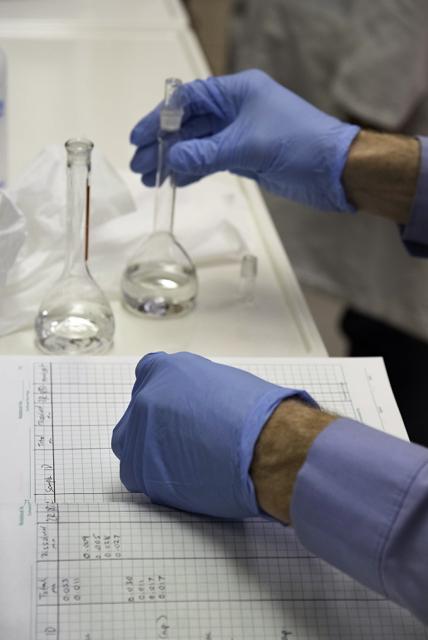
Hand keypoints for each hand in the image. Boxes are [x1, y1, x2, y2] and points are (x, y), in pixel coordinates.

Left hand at [111, 352, 313, 518]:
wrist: (266, 446)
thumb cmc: (258, 415)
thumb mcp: (226, 382)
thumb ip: (199, 390)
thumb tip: (200, 406)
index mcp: (167, 369)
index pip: (149, 374)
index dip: (164, 395)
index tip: (176, 409)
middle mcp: (147, 396)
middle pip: (138, 412)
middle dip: (156, 425)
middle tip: (184, 441)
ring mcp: (139, 432)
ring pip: (131, 443)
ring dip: (151, 452)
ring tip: (185, 462)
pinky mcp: (140, 468)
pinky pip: (137, 474)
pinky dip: (156, 478)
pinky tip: (183, 478)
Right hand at [130, 69, 359, 211]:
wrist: (335, 172)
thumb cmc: (300, 145)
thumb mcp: (249, 147)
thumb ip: (207, 153)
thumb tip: (172, 160)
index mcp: (238, 92)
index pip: (189, 100)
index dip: (161, 118)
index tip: (139, 137)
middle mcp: (236, 110)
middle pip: (190, 124)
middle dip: (164, 144)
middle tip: (140, 165)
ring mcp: (241, 134)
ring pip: (199, 145)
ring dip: (176, 161)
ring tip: (152, 179)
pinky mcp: (246, 156)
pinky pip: (212, 161)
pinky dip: (194, 170)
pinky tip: (177, 181)